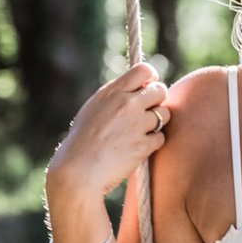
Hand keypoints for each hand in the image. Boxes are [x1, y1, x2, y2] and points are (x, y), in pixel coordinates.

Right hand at [46, 62, 170, 200]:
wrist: (77, 172)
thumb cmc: (82, 142)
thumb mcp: (93, 110)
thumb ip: (116, 97)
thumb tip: (139, 87)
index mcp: (111, 93)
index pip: (143, 70)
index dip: (151, 78)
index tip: (148, 87)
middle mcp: (126, 104)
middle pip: (160, 90)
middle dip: (157, 100)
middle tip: (146, 112)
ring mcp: (136, 124)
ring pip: (164, 114)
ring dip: (157, 122)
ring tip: (138, 132)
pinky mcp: (144, 144)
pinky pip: (160, 137)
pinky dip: (152, 143)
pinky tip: (136, 148)